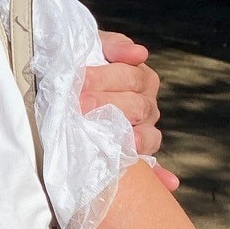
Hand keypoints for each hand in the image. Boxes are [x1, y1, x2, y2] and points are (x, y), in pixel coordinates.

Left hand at [89, 32, 178, 189]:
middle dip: (107, 104)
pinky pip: (155, 169)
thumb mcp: (93, 47)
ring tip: (117, 140)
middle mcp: (146, 106)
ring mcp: (143, 133)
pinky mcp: (135, 157)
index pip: (134, 78)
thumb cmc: (81, 64)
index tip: (81, 80)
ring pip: (148, 136)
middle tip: (81, 106)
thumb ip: (112, 46)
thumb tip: (139, 53)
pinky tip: (168, 183)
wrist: (61, 90)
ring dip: (133, 139)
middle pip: (137, 106)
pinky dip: (161, 175)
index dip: (106, 78)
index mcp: (141, 80)